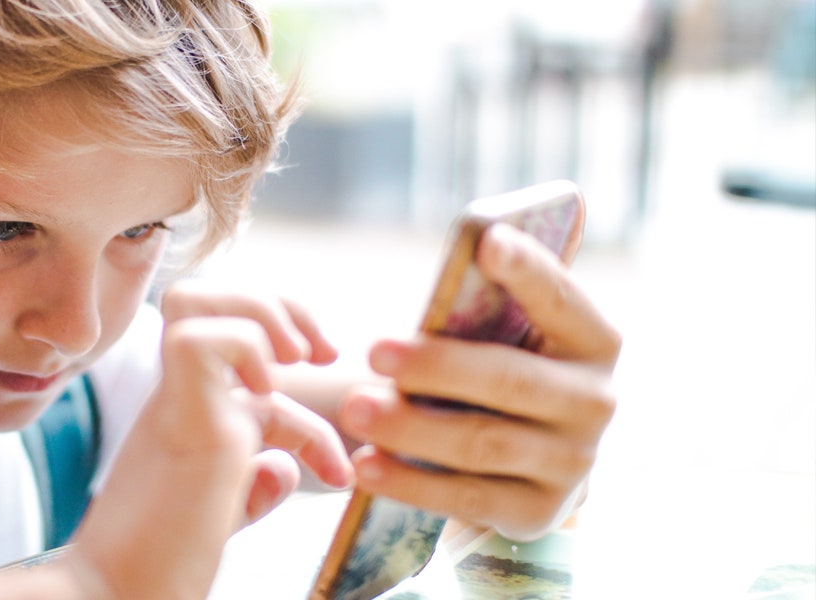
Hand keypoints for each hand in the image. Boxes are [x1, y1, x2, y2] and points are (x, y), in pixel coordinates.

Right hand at [69, 282, 352, 599]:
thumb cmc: (161, 564)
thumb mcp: (221, 515)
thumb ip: (251, 486)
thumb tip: (283, 467)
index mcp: (187, 415)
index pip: (238, 346)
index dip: (302, 390)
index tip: (337, 468)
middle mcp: (177, 400)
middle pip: (206, 296)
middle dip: (277, 305)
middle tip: (318, 354)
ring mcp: (175, 405)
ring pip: (195, 297)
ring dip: (261, 313)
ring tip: (295, 361)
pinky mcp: (180, 421)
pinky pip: (201, 340)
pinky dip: (246, 347)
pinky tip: (267, 394)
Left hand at [338, 223, 620, 540]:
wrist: (537, 462)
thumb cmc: (506, 372)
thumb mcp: (512, 337)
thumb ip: (493, 304)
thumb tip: (472, 247)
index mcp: (593, 341)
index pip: (561, 299)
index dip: (528, 270)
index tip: (487, 242)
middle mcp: (594, 402)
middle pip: (509, 381)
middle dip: (437, 366)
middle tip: (374, 351)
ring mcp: (572, 463)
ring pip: (481, 443)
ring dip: (411, 428)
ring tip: (354, 411)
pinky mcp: (538, 511)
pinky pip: (467, 497)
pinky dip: (411, 483)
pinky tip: (366, 466)